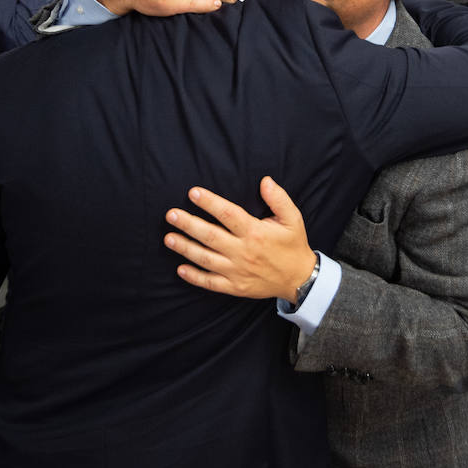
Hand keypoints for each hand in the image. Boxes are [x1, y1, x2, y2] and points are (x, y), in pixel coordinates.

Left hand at [164, 176, 317, 303]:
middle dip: (188, 224)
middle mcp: (243, 252)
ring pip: (205, 259)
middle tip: (171, 214)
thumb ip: (278, 198)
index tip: (193, 193)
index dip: (209, 203)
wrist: (299, 279)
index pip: (228, 214)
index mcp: (255, 233)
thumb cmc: (293, 245)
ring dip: (185, 248)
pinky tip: (180, 269)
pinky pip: (211, 282)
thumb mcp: (293, 219)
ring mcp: (237, 271)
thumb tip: (265, 181)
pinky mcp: (235, 287)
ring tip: (168, 238)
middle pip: (210, 236)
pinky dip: (194, 277)